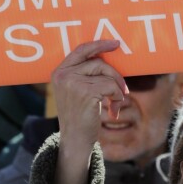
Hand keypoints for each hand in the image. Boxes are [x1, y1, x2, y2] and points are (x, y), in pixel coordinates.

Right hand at [50, 39, 127, 183]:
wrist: (74, 140)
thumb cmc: (79, 116)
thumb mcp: (76, 91)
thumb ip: (84, 74)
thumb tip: (107, 57)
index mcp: (59, 72)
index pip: (81, 50)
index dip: (99, 44)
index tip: (115, 43)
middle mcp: (63, 75)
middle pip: (98, 62)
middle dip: (115, 75)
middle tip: (122, 90)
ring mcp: (72, 83)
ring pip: (106, 74)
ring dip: (117, 88)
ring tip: (115, 103)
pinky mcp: (85, 92)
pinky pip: (111, 86)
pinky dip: (117, 97)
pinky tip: (113, 110)